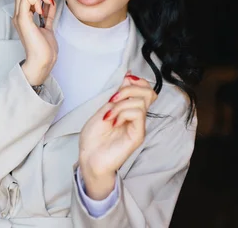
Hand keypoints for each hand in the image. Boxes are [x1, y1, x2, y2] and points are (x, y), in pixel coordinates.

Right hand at [13, 0, 58, 85]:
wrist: (43, 61)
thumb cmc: (45, 48)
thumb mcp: (48, 25)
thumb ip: (48, 12)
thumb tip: (51, 0)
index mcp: (23, 15)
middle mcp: (19, 14)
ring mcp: (19, 16)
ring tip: (48, 0)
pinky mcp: (23, 20)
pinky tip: (43, 9)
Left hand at [79, 73, 157, 199]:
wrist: (89, 158)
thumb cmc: (93, 138)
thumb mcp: (102, 110)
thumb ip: (115, 97)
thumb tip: (127, 78)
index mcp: (128, 109)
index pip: (145, 89)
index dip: (137, 81)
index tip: (123, 81)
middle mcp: (136, 117)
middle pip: (148, 92)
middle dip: (129, 89)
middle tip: (113, 98)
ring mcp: (138, 126)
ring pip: (141, 102)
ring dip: (120, 104)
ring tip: (108, 116)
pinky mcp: (138, 135)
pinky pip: (137, 114)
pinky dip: (122, 113)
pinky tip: (113, 122)